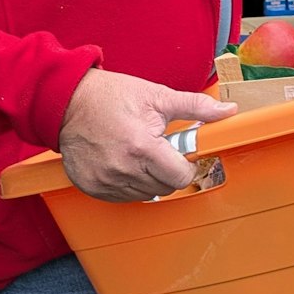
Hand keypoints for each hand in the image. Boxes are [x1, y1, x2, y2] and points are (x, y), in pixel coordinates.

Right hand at [58, 69, 237, 201]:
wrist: (66, 101)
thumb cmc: (111, 96)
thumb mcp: (157, 96)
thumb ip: (196, 106)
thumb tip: (227, 110)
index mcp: (142, 147)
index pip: (181, 177)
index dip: (187, 166)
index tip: (182, 155)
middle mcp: (122, 169)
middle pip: (165, 188)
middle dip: (169, 170)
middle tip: (159, 149)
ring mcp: (105, 181)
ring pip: (146, 194)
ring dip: (149, 178)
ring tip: (139, 153)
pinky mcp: (91, 187)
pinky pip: (122, 197)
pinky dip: (129, 184)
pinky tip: (124, 162)